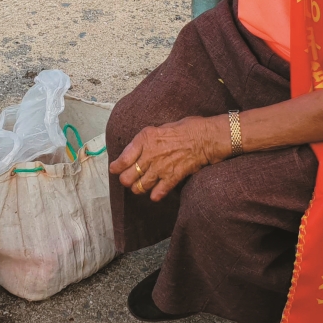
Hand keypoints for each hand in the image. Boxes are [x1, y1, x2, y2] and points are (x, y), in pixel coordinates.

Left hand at [108, 116, 228, 201]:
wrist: (206, 137)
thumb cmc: (186, 128)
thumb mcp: (159, 128)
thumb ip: (146, 141)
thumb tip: (135, 150)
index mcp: (145, 139)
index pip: (122, 159)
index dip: (116, 167)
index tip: (115, 170)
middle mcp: (149, 154)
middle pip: (128, 177)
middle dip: (127, 180)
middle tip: (130, 179)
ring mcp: (161, 167)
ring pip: (140, 187)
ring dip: (140, 188)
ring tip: (142, 186)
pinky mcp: (173, 177)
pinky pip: (158, 192)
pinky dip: (155, 195)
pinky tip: (156, 193)